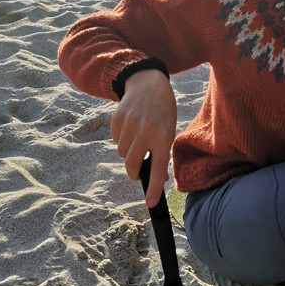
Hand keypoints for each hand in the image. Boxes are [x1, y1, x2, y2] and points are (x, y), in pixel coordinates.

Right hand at [110, 69, 176, 206]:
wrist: (148, 82)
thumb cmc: (163, 110)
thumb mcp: (169, 129)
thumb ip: (162, 150)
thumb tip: (156, 176)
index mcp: (163, 137)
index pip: (159, 169)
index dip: (155, 188)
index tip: (150, 203)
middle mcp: (145, 132)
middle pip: (132, 165)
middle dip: (134, 171)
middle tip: (139, 169)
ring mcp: (130, 125)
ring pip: (122, 153)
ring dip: (128, 151)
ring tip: (138, 136)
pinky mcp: (117, 119)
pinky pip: (115, 140)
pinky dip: (122, 139)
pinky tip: (130, 126)